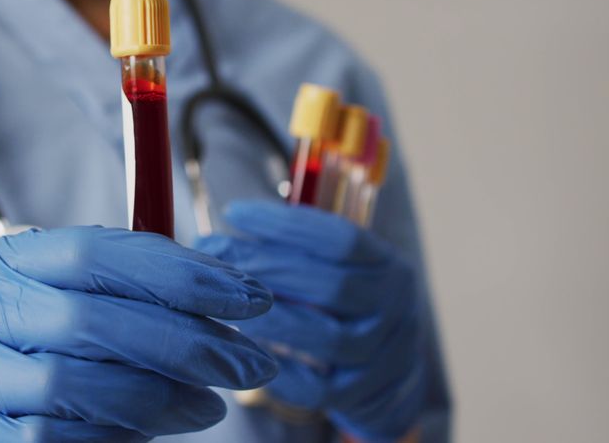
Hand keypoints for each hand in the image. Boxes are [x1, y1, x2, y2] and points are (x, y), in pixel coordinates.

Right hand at [0, 226, 277, 441]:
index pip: (93, 251)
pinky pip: (36, 441)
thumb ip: (106, 300)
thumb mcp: (39, 313)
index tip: (248, 297)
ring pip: (62, 388)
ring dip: (150, 402)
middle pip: (84, 318)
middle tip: (247, 364)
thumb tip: (219, 302)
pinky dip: (100, 442)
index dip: (178, 272)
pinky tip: (142, 438)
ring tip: (206, 408)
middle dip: (182, 342)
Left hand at [196, 201, 424, 440]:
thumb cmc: (344, 307)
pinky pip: (317, 389)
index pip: (342, 239)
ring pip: (327, 338)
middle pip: (331, 286)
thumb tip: (213, 243)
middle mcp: (395, 307)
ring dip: (271, 321)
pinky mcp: (363, 395)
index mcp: (388, 265)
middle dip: (266, 269)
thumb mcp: (336, 268)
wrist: (390, 374)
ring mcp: (384, 355)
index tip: (235, 213)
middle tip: (215, 260)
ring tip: (225, 307)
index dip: (285, 225)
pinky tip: (246, 351)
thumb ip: (290, 249)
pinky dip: (280, 371)